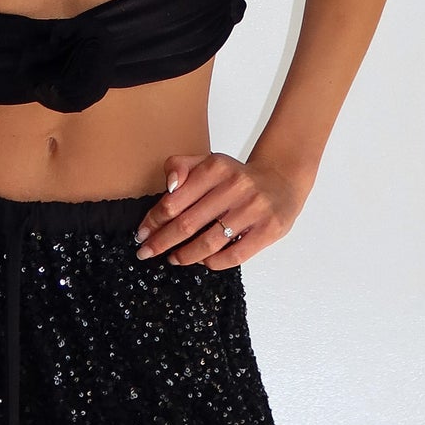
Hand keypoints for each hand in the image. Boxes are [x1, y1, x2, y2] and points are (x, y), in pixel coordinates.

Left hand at [133, 152, 306, 271]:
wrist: (281, 180)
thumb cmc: (236, 177)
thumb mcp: (208, 162)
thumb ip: (180, 166)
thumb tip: (169, 187)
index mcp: (216, 167)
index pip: (174, 200)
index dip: (154, 221)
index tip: (142, 233)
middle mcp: (235, 186)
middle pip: (187, 223)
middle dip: (162, 242)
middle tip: (147, 252)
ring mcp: (254, 209)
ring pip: (209, 242)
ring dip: (185, 255)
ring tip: (173, 259)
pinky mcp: (269, 229)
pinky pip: (234, 256)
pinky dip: (213, 262)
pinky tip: (203, 261)